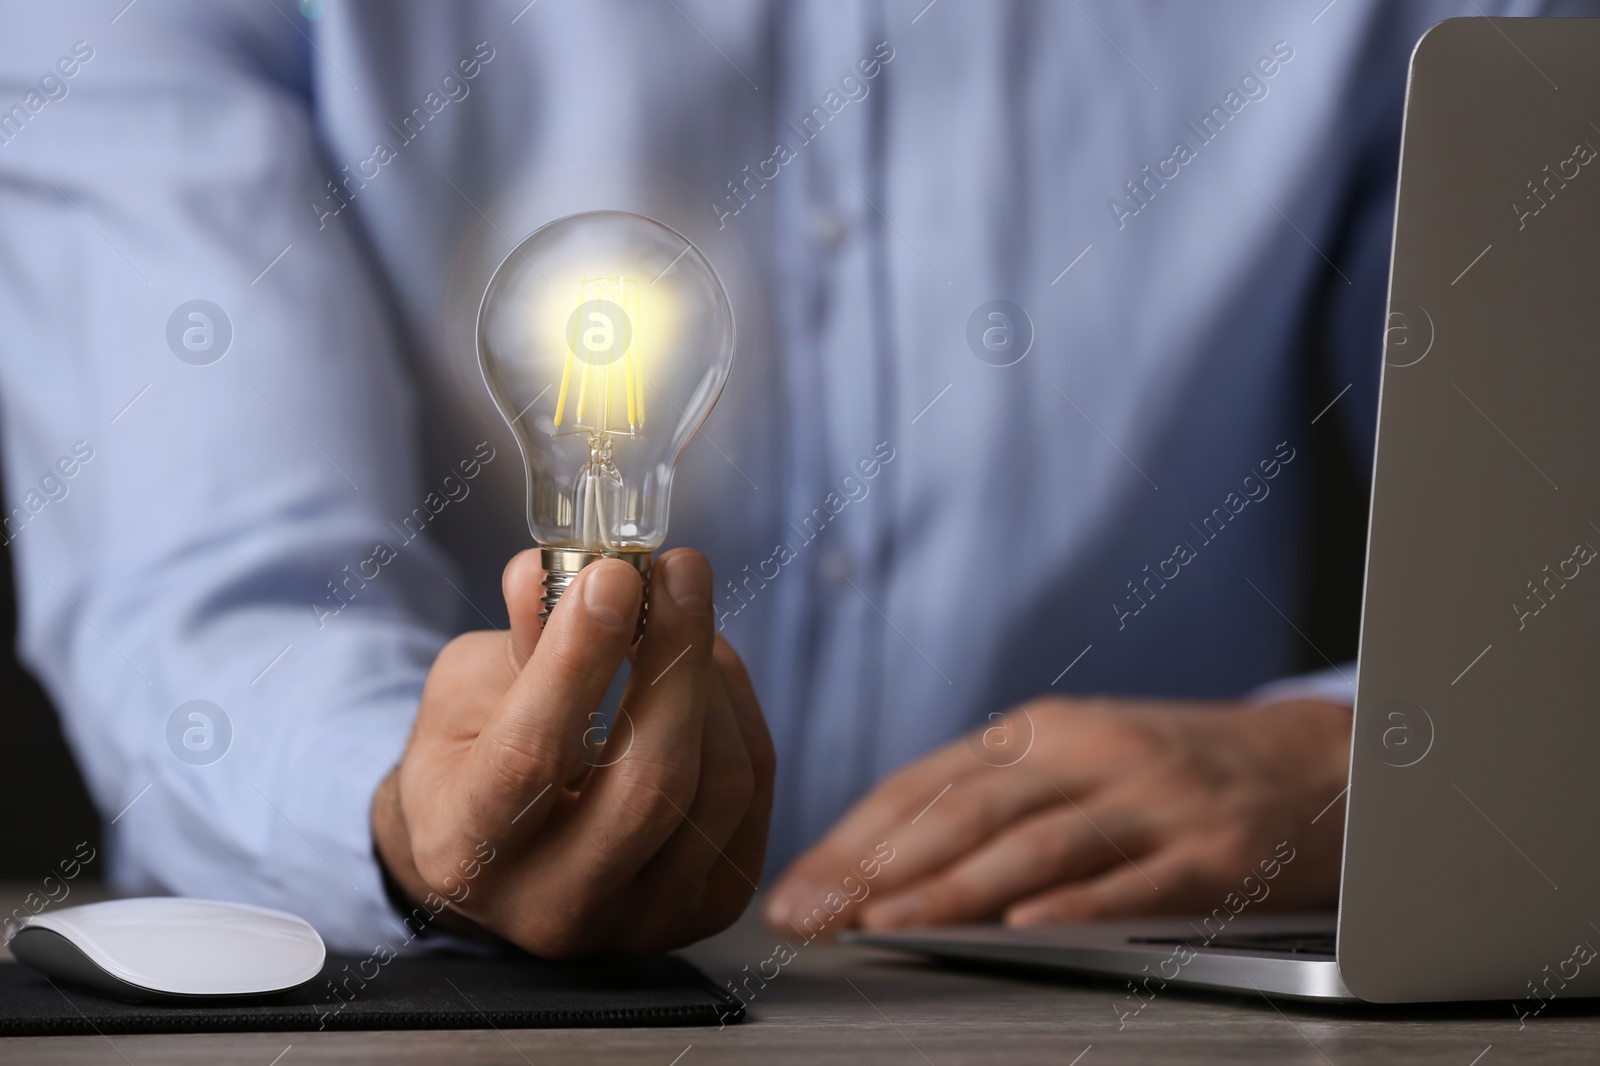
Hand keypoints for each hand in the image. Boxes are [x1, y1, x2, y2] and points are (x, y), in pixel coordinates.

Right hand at [373, 548, 773, 957]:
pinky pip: (752, 792)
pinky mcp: (708, 907)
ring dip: (710, 675)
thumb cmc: (473, 761)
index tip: (612, 577)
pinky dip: (737, 709)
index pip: (531, 758)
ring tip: (682, 609)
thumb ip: (517, 639)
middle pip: (650, 783)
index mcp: (467, 852)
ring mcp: (643, 921)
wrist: (503, 854)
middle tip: (680, 570)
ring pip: (718, 784)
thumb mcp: (464, 692)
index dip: (578, 660)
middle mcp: (556, 907)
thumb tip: (558, 571)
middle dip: (675, 658)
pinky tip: (705, 664)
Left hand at [765, 696, 1349, 933]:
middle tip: (812, 914)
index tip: (797, 888)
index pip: (925, 784)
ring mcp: (1154, 798)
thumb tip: (882, 864)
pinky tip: (1025, 926)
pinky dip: (1077, 903)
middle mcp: (1090, 753)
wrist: (1322, 762)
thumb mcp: (1077, 759)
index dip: (853, 838)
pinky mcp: (1217, 849)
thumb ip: (993, 799)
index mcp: (1042, 733)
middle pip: (965, 810)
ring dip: (953, 887)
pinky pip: (1137, 881)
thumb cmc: (1179, 771)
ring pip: (1036, 842)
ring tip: (884, 922)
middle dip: (876, 866)